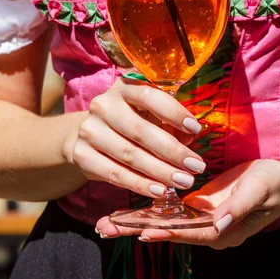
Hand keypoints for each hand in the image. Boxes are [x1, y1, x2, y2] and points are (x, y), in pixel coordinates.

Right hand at [70, 77, 205, 198]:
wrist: (89, 134)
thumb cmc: (131, 120)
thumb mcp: (150, 114)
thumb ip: (170, 123)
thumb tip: (190, 138)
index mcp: (124, 87)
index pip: (149, 96)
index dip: (174, 113)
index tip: (196, 129)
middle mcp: (103, 105)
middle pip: (140, 131)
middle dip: (173, 152)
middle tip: (197, 167)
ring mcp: (89, 130)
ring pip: (130, 155)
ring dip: (161, 172)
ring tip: (184, 181)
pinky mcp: (82, 155)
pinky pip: (115, 174)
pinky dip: (140, 184)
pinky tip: (160, 190)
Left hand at [96, 159, 279, 248]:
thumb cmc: (273, 184)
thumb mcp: (259, 191)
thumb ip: (240, 208)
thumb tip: (220, 223)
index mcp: (223, 231)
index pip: (189, 233)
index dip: (165, 233)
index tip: (140, 232)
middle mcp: (209, 230)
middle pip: (169, 232)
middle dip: (138, 230)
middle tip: (105, 229)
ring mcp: (203, 220)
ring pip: (166, 224)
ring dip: (138, 223)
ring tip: (108, 223)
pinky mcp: (201, 208)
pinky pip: (173, 213)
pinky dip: (152, 213)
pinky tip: (131, 211)